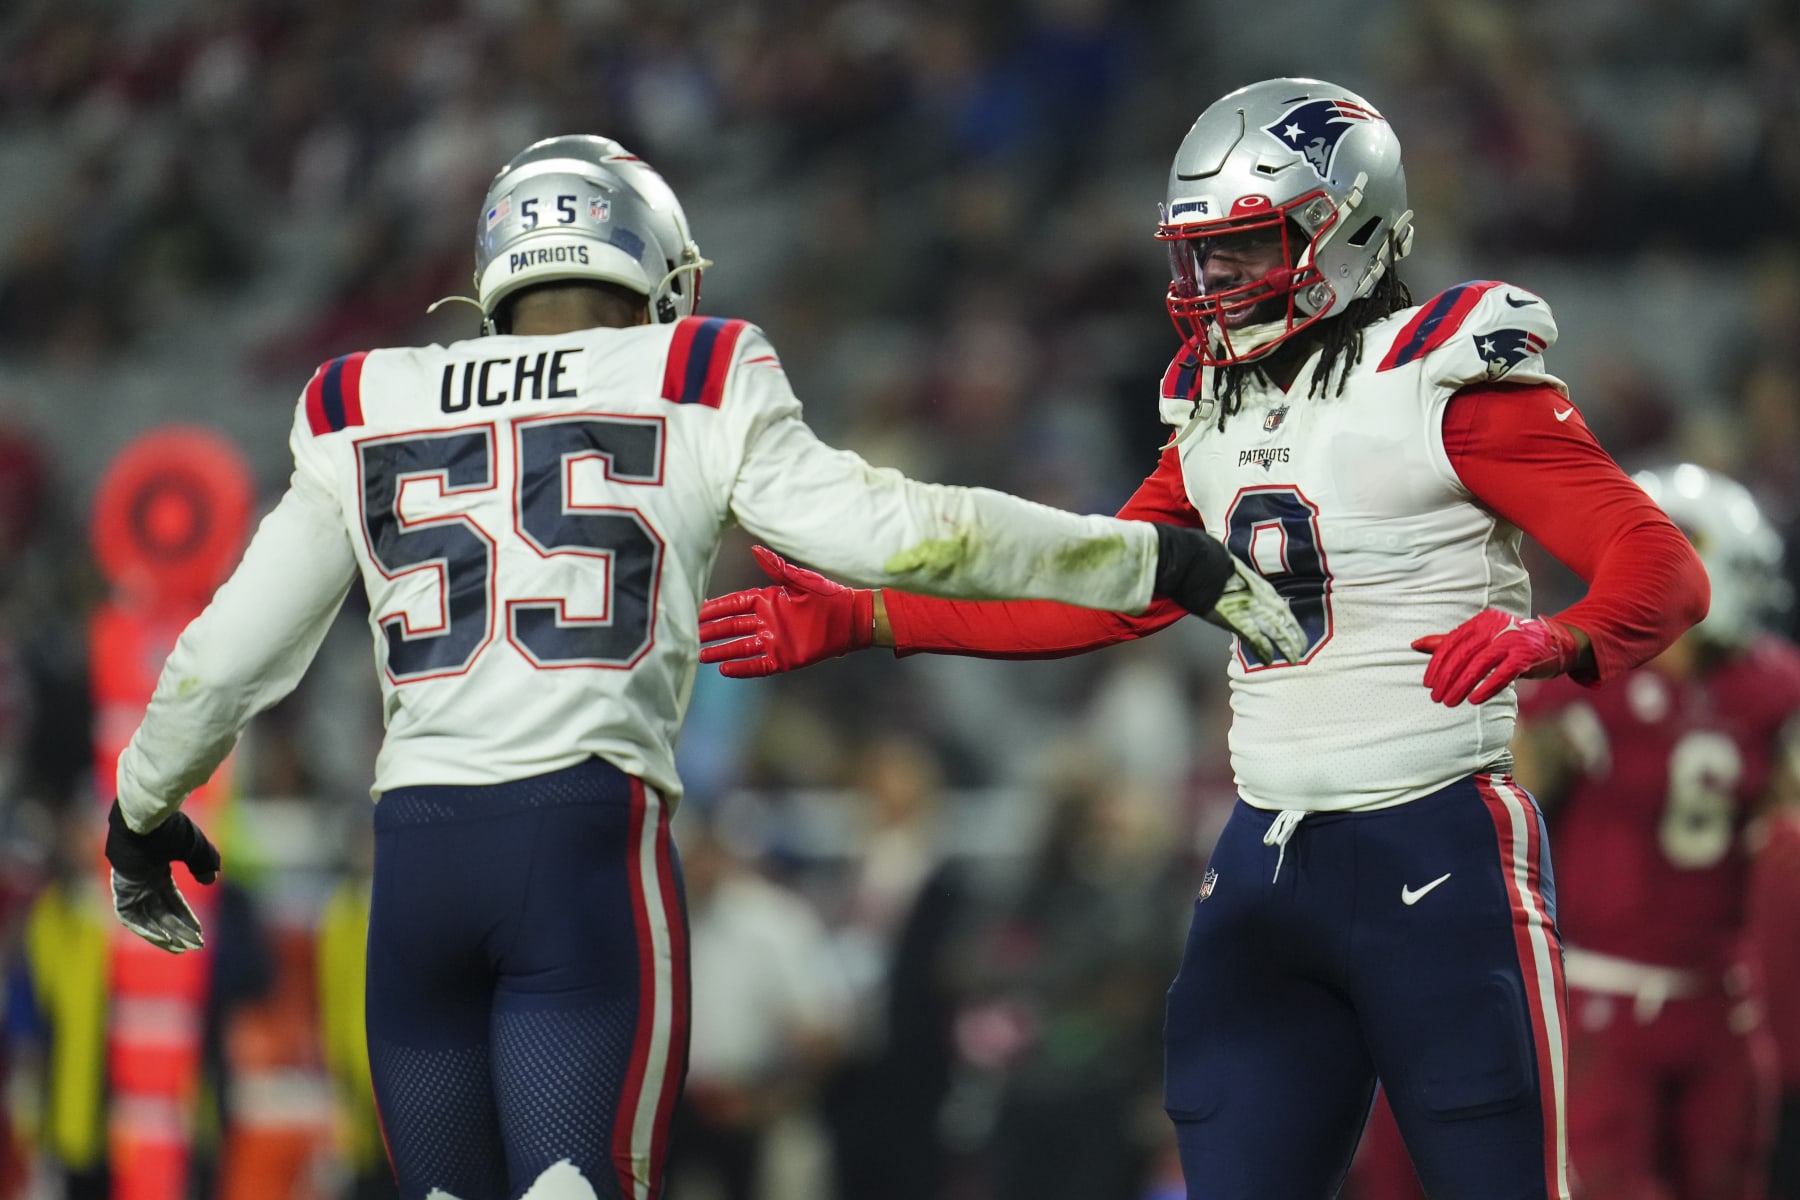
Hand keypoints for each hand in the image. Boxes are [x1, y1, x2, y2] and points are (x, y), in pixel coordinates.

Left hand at [105, 800, 219, 952]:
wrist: (144, 819)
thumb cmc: (168, 829)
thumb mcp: (194, 848)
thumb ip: (204, 863)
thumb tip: (210, 880)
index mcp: (157, 869)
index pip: (172, 900)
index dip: (186, 917)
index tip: (200, 932)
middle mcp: (142, 881)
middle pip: (161, 913)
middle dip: (179, 930)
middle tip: (196, 945)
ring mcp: (130, 886)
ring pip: (147, 918)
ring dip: (164, 934)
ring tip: (182, 948)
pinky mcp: (120, 890)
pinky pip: (130, 917)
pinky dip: (146, 929)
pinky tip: (164, 939)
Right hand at [699, 546, 874, 677]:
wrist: (851, 620)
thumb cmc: (829, 597)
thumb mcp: (801, 581)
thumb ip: (776, 568)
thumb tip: (755, 549)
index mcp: (769, 600)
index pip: (735, 604)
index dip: (717, 608)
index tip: (698, 611)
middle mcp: (768, 621)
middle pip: (733, 627)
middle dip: (713, 631)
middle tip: (692, 635)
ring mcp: (774, 641)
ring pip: (741, 647)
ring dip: (722, 651)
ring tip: (701, 656)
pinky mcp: (784, 658)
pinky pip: (758, 665)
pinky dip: (742, 668)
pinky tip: (725, 669)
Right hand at [1154, 525, 1306, 665]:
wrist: (1200, 566)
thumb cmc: (1210, 566)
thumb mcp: (1233, 573)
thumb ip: (1240, 584)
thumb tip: (1235, 586)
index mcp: (1262, 588)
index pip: (1282, 610)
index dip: (1290, 623)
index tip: (1295, 633)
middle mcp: (1263, 600)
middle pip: (1286, 623)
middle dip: (1294, 638)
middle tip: (1299, 651)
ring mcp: (1254, 611)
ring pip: (1279, 634)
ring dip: (1286, 648)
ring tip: (1292, 660)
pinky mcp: (1240, 622)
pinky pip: (1257, 641)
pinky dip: (1264, 651)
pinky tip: (1269, 660)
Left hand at [1411, 610, 1579, 706]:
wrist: (1554, 643)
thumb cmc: (1510, 643)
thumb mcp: (1481, 639)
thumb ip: (1450, 642)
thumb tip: (1415, 644)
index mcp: (1480, 621)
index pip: (1451, 643)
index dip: (1436, 664)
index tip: (1428, 683)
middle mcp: (1495, 627)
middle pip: (1463, 655)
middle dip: (1446, 678)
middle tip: (1436, 697)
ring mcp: (1511, 641)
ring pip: (1479, 665)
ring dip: (1462, 686)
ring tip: (1450, 702)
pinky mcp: (1525, 657)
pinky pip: (1502, 674)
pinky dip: (1486, 688)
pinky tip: (1474, 700)